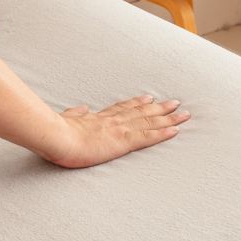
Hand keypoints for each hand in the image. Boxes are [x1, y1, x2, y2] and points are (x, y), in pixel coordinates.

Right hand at [44, 95, 189, 167]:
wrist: (57, 138)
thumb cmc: (57, 133)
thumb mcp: (65, 120)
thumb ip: (74, 114)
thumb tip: (81, 108)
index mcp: (99, 118)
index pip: (123, 109)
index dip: (137, 103)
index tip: (149, 99)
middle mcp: (113, 121)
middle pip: (142, 112)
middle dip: (161, 108)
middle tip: (176, 103)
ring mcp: (120, 130)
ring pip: (150, 122)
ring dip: (169, 118)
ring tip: (183, 114)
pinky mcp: (123, 141)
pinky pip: (148, 137)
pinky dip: (163, 133)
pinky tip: (175, 130)